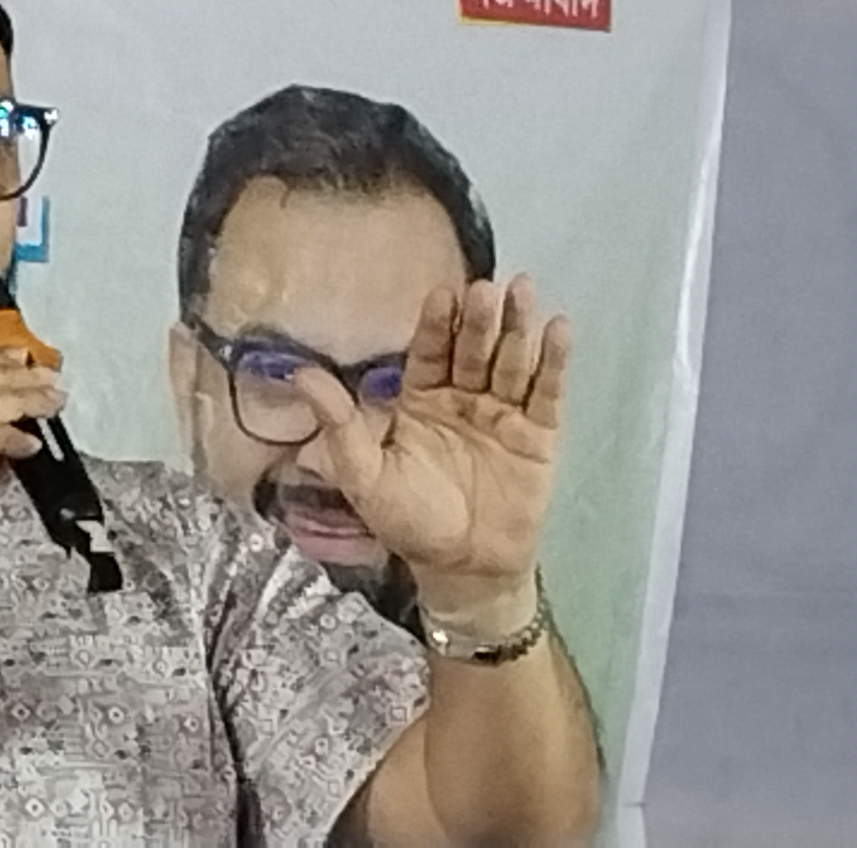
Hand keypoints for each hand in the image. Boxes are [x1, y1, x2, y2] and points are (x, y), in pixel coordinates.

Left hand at [293, 276, 569, 624]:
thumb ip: (339, 424)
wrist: (463, 568)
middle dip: (479, 319)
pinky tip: (557, 330)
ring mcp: (503, 413)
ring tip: (522, 292)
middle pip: (472, 349)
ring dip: (517, 328)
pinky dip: (553, 362)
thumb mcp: (364, 474)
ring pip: (510, 362)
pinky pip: (547, 393)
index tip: (441, 295)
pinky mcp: (540, 435)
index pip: (428, 352)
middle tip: (485, 288)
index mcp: (420, 399)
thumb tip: (299, 375)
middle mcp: (463, 397)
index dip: (436, 324)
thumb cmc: (409, 521)